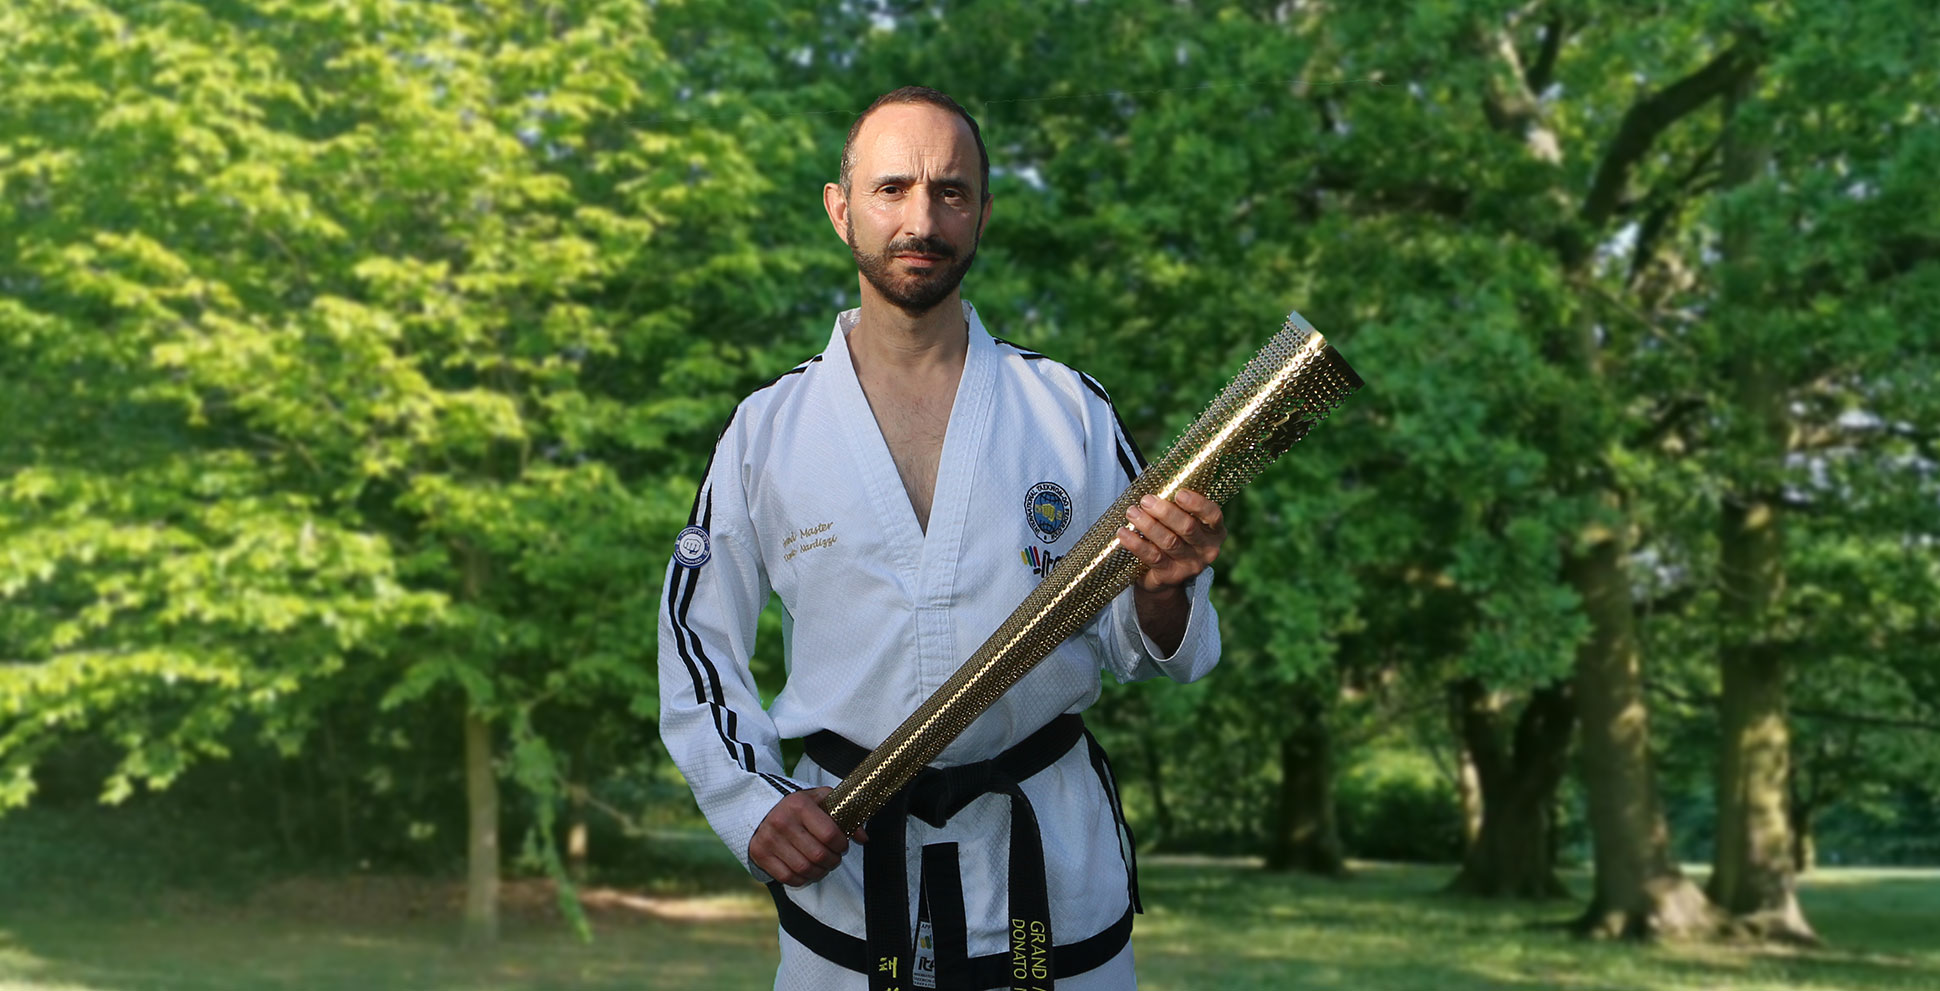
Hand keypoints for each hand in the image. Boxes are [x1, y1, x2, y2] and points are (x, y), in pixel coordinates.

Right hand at [749, 787, 867, 886]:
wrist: (761, 810)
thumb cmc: (797, 807)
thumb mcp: (821, 800)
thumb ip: (844, 813)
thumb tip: (863, 838)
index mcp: (799, 805)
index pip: (829, 833)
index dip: (841, 844)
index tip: (842, 845)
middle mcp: (782, 821)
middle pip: (818, 855)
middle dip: (833, 860)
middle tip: (834, 857)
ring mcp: (769, 839)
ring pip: (804, 869)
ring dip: (820, 871)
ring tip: (823, 865)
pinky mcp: (760, 854)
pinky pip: (788, 877)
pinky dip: (802, 879)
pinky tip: (807, 870)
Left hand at [1118, 488, 1224, 592]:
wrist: (1164, 577)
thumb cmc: (1174, 538)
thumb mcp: (1182, 523)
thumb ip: (1177, 507)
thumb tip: (1154, 488)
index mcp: (1214, 531)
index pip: (1213, 515)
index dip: (1197, 504)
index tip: (1179, 493)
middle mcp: (1207, 549)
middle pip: (1188, 528)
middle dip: (1165, 512)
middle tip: (1146, 500)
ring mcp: (1190, 565)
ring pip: (1169, 542)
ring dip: (1148, 525)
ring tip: (1132, 512)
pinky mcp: (1171, 576)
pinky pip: (1153, 557)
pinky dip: (1136, 543)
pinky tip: (1124, 533)